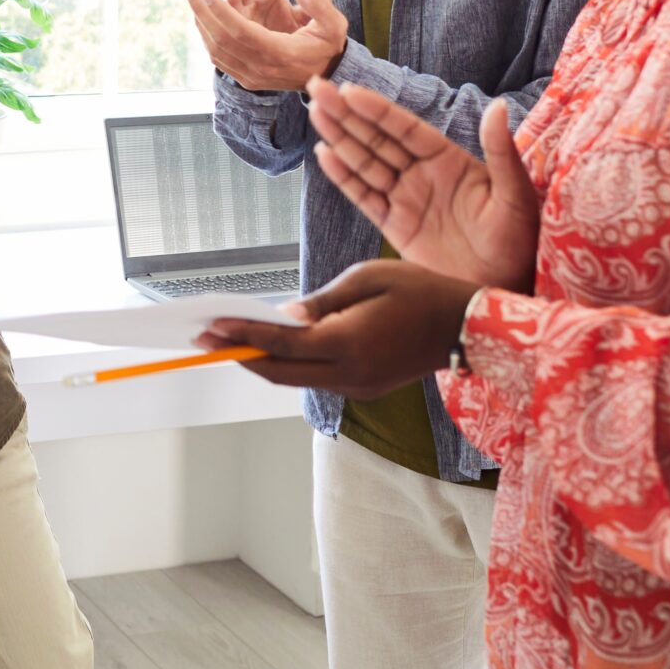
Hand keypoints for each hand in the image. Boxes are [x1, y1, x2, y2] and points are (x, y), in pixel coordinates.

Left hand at [184, 0, 348, 91]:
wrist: (327, 78)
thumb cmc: (328, 47)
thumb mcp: (335, 25)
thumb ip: (320, 5)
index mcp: (279, 53)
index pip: (240, 31)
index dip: (221, 11)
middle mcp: (261, 68)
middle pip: (222, 40)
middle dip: (202, 12)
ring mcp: (252, 77)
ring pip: (216, 51)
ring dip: (201, 25)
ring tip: (192, 2)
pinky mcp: (247, 80)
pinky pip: (220, 60)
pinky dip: (207, 39)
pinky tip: (202, 21)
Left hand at [209, 258, 482, 398]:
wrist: (467, 327)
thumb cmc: (420, 290)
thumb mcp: (367, 279)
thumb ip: (322, 301)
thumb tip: (282, 315)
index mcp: (349, 344)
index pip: (281, 343)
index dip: (241, 334)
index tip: (209, 325)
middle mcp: (349, 375)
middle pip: (279, 371)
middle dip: (238, 353)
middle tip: (203, 338)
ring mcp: (357, 388)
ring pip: (294, 379)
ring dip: (261, 361)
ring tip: (228, 338)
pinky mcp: (364, 390)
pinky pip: (315, 378)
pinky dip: (289, 364)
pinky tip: (271, 345)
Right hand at [308, 80, 537, 290]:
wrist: (500, 293)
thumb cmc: (519, 243)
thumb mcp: (515, 195)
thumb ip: (501, 151)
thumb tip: (500, 106)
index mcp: (450, 162)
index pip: (406, 129)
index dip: (377, 110)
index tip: (350, 90)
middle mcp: (424, 176)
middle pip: (377, 139)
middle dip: (347, 114)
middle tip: (318, 88)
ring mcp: (407, 200)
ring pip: (365, 163)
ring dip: (339, 138)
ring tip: (316, 112)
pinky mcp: (395, 227)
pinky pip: (364, 197)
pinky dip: (343, 177)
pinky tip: (324, 155)